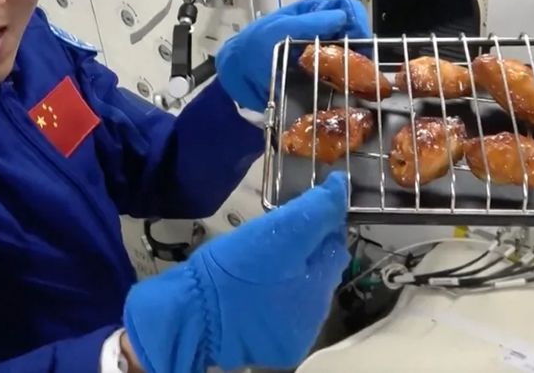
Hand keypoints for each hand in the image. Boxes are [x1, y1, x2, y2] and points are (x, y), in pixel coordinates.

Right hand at [122, 172, 349, 372]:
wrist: (192, 314)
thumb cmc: (233, 267)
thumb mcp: (277, 229)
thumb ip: (315, 209)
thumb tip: (341, 185)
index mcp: (321, 286)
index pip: (335, 244)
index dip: (320, 224)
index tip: (296, 215)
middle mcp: (317, 317)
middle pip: (322, 270)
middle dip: (307, 251)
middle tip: (274, 239)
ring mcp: (297, 335)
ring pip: (305, 291)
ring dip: (294, 276)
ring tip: (264, 264)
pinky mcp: (277, 348)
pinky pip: (286, 313)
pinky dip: (279, 299)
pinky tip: (259, 290)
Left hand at [216, 0, 371, 110]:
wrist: (236, 75)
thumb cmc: (253, 46)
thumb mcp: (280, 29)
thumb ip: (310, 22)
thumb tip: (342, 17)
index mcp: (313, 12)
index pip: (346, 8)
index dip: (357, 21)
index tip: (360, 40)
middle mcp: (322, 30)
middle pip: (355, 32)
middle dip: (363, 46)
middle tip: (363, 64)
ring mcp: (322, 54)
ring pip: (352, 55)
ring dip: (358, 66)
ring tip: (358, 79)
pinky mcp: (319, 76)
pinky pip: (341, 76)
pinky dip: (347, 82)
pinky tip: (346, 89)